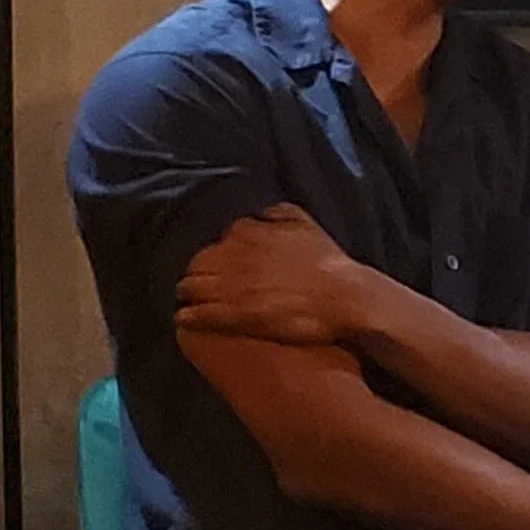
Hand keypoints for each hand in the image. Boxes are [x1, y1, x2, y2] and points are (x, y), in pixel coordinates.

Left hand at [177, 205, 371, 344]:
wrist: (344, 297)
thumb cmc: (329, 262)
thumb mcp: (305, 222)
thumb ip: (277, 212)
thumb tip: (260, 211)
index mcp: (246, 232)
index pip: (211, 241)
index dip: (213, 254)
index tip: (218, 263)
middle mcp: (232, 256)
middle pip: (195, 263)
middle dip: (195, 273)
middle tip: (199, 284)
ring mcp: (230, 287)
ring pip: (189, 288)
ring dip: (188, 294)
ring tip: (190, 301)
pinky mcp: (234, 315)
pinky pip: (197, 314)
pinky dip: (188, 316)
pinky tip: (186, 319)